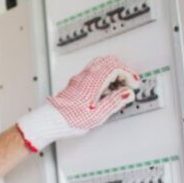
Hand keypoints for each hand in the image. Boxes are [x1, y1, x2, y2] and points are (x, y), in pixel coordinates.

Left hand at [16, 55, 139, 151]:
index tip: (134, 85)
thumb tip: (128, 93)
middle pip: (109, 61)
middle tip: (129, 84)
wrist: (49, 121)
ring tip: (118, 88)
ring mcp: (80, 78)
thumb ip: (114, 102)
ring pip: (100, 64)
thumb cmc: (69, 120)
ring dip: (113, 72)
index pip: (115, 67)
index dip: (128, 74)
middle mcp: (86, 76)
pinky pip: (94, 71)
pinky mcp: (76, 83)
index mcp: (93, 81)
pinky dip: (104, 75)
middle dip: (122, 71)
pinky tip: (105, 90)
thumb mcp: (97, 115)